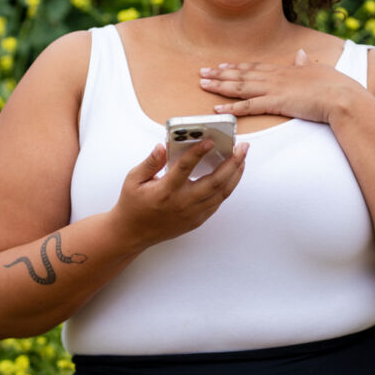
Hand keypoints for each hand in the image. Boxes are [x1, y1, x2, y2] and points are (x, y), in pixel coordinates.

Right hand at [110, 139, 247, 249]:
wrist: (133, 233)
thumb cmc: (133, 204)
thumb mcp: (133, 179)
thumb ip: (150, 162)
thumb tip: (162, 147)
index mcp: (165, 191)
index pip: (184, 168)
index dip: (198, 153)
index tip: (210, 141)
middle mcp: (182, 203)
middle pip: (214, 182)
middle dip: (232, 163)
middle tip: (241, 147)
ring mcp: (192, 213)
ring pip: (221, 193)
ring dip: (234, 174)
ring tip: (242, 159)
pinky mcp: (196, 220)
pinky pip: (217, 203)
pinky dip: (227, 188)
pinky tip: (232, 176)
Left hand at [199, 49, 365, 122]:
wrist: (341, 96)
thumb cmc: (334, 85)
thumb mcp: (317, 70)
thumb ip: (304, 63)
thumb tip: (300, 53)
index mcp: (283, 69)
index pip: (253, 66)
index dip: (235, 66)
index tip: (221, 65)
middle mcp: (274, 76)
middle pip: (241, 74)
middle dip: (220, 74)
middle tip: (201, 73)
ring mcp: (274, 89)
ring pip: (239, 87)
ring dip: (219, 86)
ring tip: (202, 85)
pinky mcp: (276, 103)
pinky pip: (248, 106)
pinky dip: (231, 107)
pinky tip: (217, 108)